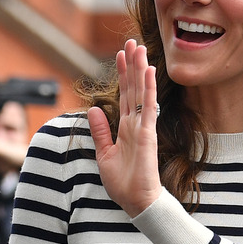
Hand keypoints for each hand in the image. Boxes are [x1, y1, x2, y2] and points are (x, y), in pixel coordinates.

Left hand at [89, 39, 160, 216]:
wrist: (136, 202)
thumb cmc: (123, 183)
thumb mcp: (104, 154)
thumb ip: (100, 131)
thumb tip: (93, 109)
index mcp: (124, 128)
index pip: (123, 95)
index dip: (122, 74)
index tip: (120, 54)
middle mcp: (135, 123)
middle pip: (133, 88)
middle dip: (132, 64)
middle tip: (132, 41)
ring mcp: (143, 127)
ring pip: (141, 92)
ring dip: (140, 69)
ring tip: (139, 47)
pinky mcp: (147, 134)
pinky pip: (148, 107)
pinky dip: (148, 89)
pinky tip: (149, 71)